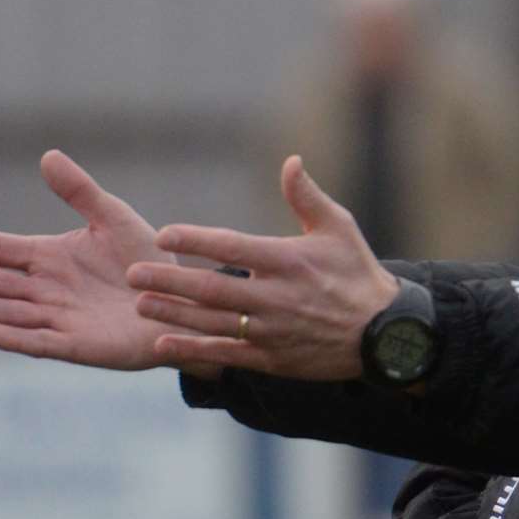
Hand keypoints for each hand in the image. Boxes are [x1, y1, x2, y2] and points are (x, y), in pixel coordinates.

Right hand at [0, 150, 189, 370]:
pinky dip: (16, 338)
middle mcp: (47, 289)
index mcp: (51, 258)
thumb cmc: (147, 259)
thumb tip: (47, 156)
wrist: (181, 299)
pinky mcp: (78, 345)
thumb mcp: (114, 218)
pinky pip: (41, 342)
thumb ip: (81, 192)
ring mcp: (60, 319)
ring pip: (11, 312)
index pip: (0, 249)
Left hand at [128, 155, 399, 380]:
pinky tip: (161, 345)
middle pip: (212, 287)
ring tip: (140, 303)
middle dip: (169, 279)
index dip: (195, 239)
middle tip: (133, 272)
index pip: (232, 247)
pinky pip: (225, 353)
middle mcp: (276, 296)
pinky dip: (192, 350)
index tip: (163, 233)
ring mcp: (272, 330)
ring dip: (172, 313)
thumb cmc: (358, 274)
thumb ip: (307, 197)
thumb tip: (290, 160)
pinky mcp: (272, 358)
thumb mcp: (340, 228)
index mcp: (289, 260)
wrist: (385, 335)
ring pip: (212, 321)